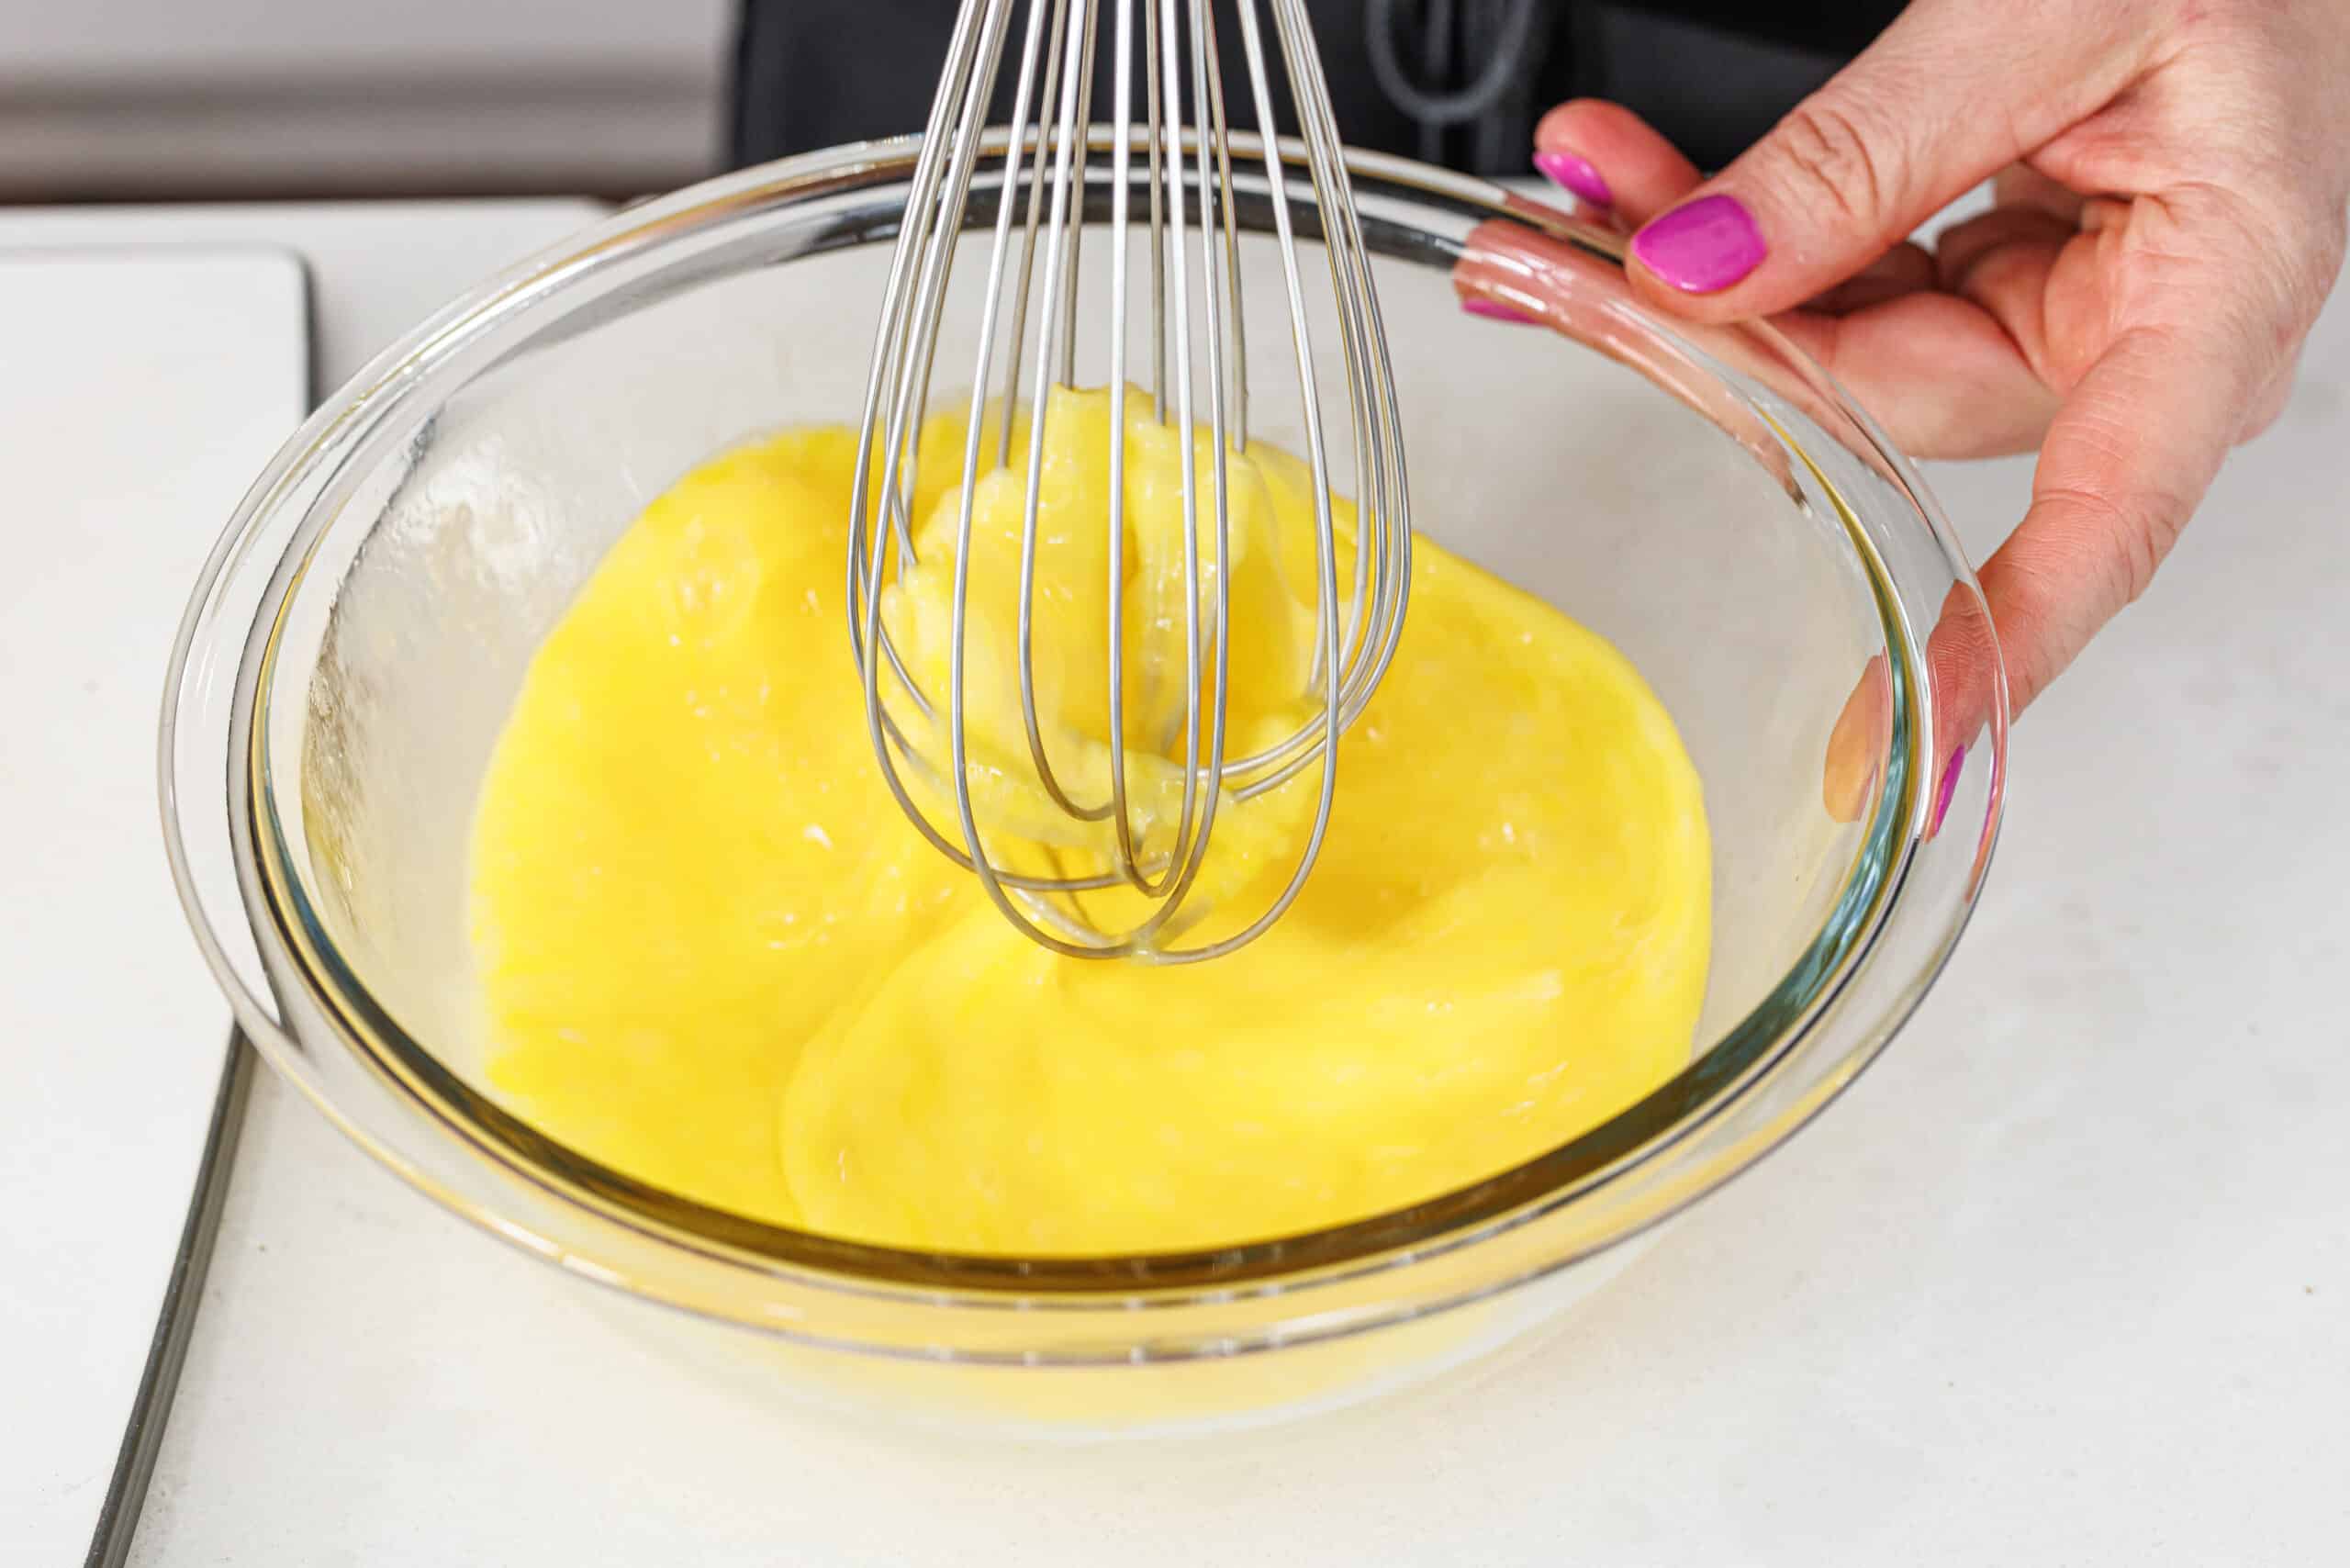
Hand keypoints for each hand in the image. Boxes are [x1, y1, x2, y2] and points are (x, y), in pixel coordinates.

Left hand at [1507, 0, 2349, 719]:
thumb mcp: (2048, 17)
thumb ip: (1869, 151)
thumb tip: (1700, 271)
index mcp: (2213, 303)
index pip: (2101, 528)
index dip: (1986, 644)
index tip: (1880, 742)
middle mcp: (2140, 339)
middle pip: (1885, 407)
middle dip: (1713, 334)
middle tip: (1554, 264)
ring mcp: (2062, 310)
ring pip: (1837, 349)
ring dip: (1697, 268)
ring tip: (1577, 194)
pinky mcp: (1999, 275)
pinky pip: (1846, 284)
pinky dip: (1741, 232)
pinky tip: (1638, 194)